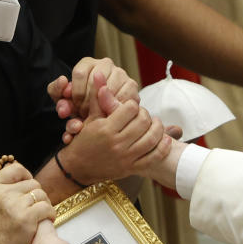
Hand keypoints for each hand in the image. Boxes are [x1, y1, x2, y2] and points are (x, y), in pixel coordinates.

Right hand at [0, 164, 55, 243]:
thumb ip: (0, 192)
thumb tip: (17, 181)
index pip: (15, 169)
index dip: (25, 175)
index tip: (29, 184)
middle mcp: (3, 194)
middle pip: (32, 183)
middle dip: (37, 195)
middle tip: (36, 206)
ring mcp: (15, 205)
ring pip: (41, 194)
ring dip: (44, 204)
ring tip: (41, 214)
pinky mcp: (27, 217)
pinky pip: (47, 207)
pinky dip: (50, 213)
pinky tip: (47, 219)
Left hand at [49, 57, 139, 120]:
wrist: (100, 113)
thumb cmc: (79, 105)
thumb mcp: (63, 98)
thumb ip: (57, 91)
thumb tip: (63, 81)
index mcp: (87, 63)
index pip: (80, 73)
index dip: (75, 93)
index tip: (74, 107)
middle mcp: (106, 63)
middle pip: (95, 81)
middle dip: (88, 102)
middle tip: (84, 115)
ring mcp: (121, 73)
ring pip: (111, 90)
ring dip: (101, 107)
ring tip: (94, 117)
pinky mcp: (132, 86)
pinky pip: (123, 98)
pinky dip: (114, 109)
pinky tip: (107, 116)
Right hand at [57, 73, 171, 182]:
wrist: (77, 168)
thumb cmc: (83, 141)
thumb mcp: (90, 118)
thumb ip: (98, 98)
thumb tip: (100, 74)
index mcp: (106, 129)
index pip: (130, 109)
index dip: (132, 105)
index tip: (130, 107)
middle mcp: (117, 144)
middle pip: (143, 122)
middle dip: (145, 115)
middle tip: (142, 115)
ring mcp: (125, 158)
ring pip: (151, 139)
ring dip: (157, 128)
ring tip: (153, 123)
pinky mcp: (131, 169)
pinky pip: (154, 157)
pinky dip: (163, 147)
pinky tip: (164, 138)